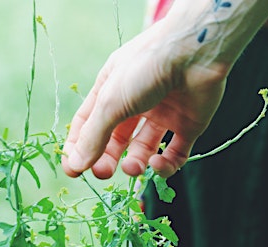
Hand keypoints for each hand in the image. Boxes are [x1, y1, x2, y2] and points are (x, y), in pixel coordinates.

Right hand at [61, 20, 227, 178]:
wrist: (194, 52)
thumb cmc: (145, 68)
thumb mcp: (110, 102)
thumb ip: (93, 136)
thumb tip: (75, 165)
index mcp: (111, 90)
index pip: (88, 123)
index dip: (79, 146)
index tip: (73, 170)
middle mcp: (136, 102)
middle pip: (116, 138)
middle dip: (107, 158)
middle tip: (103, 173)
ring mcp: (163, 113)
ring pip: (145, 148)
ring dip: (136, 163)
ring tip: (132, 168)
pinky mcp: (188, 124)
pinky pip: (175, 152)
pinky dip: (166, 164)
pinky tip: (157, 162)